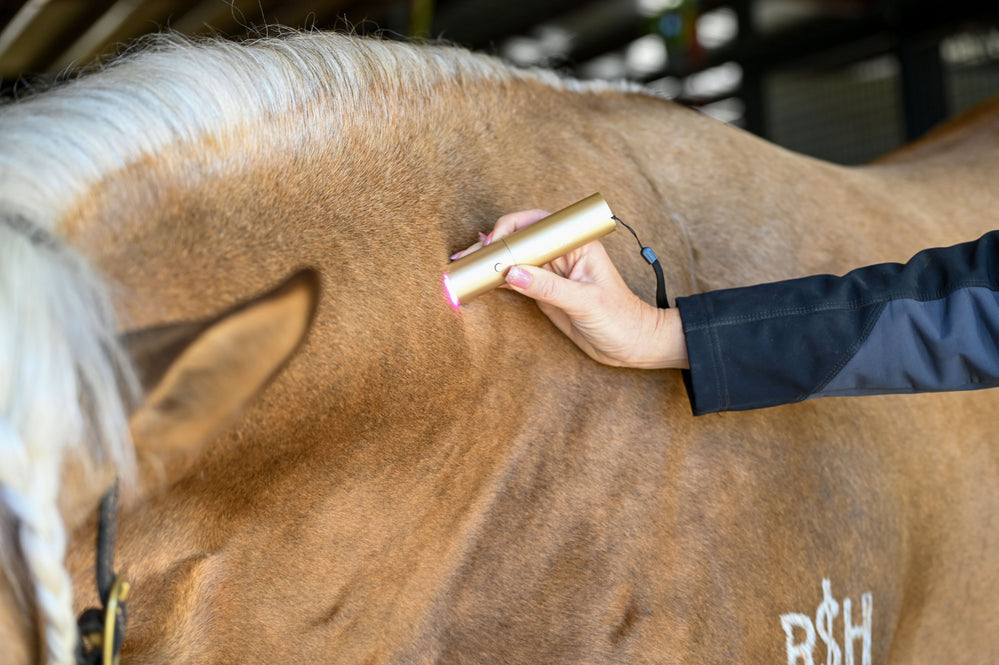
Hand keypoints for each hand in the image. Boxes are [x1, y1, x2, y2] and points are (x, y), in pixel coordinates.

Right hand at [452, 209, 688, 369]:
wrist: (632, 345)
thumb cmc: (621, 319)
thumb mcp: (586, 302)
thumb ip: (549, 287)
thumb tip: (513, 273)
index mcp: (575, 243)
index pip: (536, 224)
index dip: (510, 230)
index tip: (493, 247)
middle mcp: (561, 252)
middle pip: (519, 239)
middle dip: (491, 246)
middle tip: (465, 258)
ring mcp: (550, 271)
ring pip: (513, 259)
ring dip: (489, 263)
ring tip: (461, 268)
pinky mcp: (543, 290)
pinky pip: (515, 280)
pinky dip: (495, 281)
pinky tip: (477, 282)